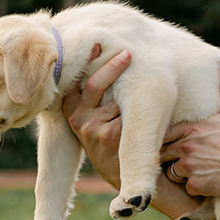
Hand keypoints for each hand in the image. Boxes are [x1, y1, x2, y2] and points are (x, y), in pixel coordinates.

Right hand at [61, 45, 130, 189]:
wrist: (124, 176)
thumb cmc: (113, 140)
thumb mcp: (97, 118)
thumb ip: (95, 96)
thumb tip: (108, 59)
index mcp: (72, 111)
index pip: (76, 81)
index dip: (86, 61)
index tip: (96, 44)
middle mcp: (77, 119)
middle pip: (95, 84)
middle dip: (113, 67)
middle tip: (128, 53)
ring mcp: (91, 127)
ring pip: (116, 99)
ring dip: (132, 100)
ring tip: (144, 107)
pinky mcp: (108, 135)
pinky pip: (127, 112)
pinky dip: (142, 115)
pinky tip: (147, 124)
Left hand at [161, 72, 219, 200]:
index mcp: (192, 128)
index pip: (164, 133)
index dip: (165, 139)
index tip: (171, 142)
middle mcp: (186, 147)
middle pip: (163, 154)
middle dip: (170, 157)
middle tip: (182, 158)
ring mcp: (190, 167)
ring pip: (172, 173)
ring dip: (180, 173)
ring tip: (196, 170)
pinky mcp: (197, 185)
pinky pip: (187, 188)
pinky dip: (195, 187)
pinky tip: (207, 182)